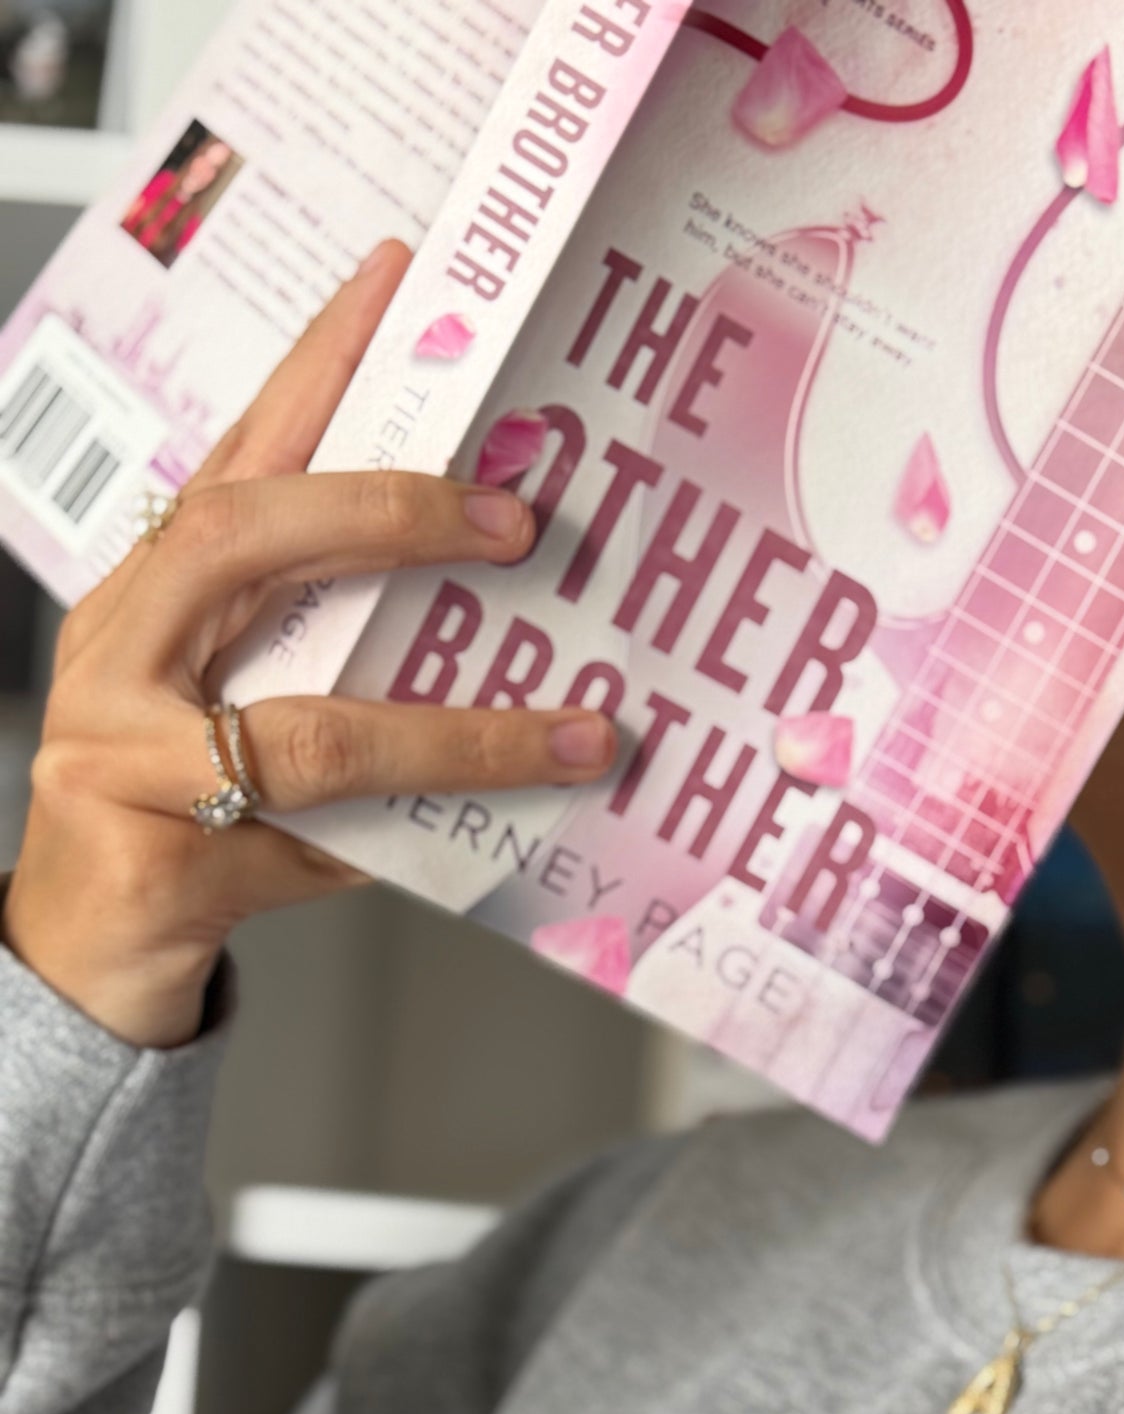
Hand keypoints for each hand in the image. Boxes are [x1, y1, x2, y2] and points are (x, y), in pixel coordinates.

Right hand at [3, 242, 618, 1048]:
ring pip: (308, 732)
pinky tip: (484, 837)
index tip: (398, 283)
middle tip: (512, 516)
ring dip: (456, 733)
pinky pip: (312, 847)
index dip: (313, 366)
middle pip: (238, 542)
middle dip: (381, 512)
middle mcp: (123, 653)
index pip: (236, 454)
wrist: (83, 952)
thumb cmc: (174, 818)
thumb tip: (498, 614)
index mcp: (151, 595)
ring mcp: (125, 758)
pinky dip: (405, 843)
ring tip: (572, 729)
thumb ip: (337, 657)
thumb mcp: (249, 710)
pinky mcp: (160, 861)